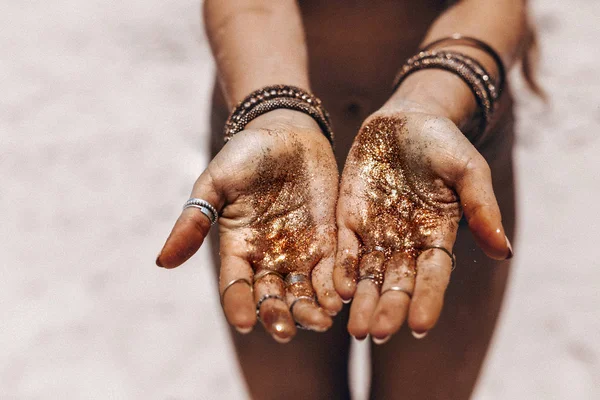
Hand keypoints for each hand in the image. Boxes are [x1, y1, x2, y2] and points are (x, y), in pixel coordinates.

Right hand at [156, 109, 342, 341]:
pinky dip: (337, 284)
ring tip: (321, 320)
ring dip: (312, 309)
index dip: (239, 305)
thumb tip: (162, 263)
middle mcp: (270, 258)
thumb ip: (194, 222)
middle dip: (279, 317)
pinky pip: (334, 269)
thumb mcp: (215, 184)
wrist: (287, 134)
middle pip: (273, 298)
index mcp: (239, 249)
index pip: (236, 287)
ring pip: (306, 292)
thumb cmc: (245, 156)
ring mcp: (301, 252)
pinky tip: (343, 295)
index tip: (245, 324)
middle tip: (285, 332)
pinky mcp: (329, 240)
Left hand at [333, 110, 510, 341]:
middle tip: (378, 333)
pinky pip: (344, 248)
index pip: (433, 275)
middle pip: (397, 282)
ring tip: (355, 330)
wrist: (404, 118)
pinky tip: (337, 290)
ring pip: (367, 274)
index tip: (420, 327)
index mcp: (437, 234)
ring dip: (361, 300)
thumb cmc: (442, 142)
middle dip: (388, 308)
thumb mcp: (468, 169)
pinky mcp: (349, 217)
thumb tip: (504, 251)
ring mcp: (375, 231)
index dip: (428, 300)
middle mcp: (405, 241)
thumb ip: (481, 207)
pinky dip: (341, 269)